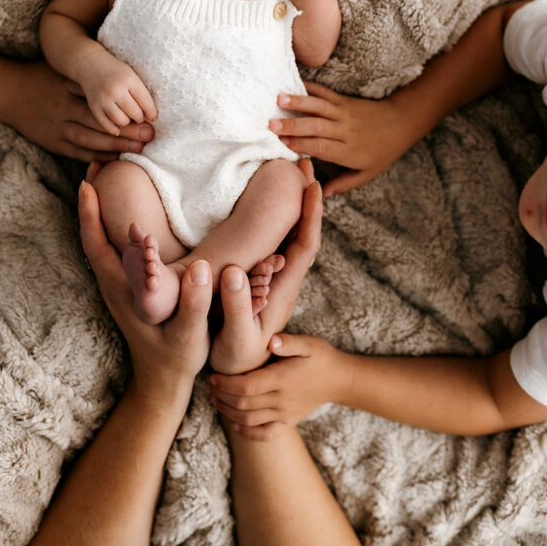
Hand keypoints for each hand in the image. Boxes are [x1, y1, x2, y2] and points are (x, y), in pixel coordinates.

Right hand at [0, 59, 153, 161]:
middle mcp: (63, 107)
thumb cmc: (42, 76)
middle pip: (99, 120)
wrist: (8, 91)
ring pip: (89, 139)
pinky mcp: (52, 141)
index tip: (147, 113)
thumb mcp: (63, 70)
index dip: (125, 107)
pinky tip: (115, 158)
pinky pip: (77, 151)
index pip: (101, 99)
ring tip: (138, 148)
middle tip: (150, 134)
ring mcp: (56, 126)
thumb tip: (121, 77)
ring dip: (114, 145)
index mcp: (68, 86)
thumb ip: (86, 76)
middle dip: (126, 129)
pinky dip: (96, 156)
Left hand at [78, 181, 211, 391]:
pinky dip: (118, 222)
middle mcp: (115, 282)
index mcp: (121, 289)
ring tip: (111, 175)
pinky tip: (133, 209)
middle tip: (98, 162)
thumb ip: (192, 305)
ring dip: (104, 207)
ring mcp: (121, 285)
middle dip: (93, 199)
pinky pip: (118, 247)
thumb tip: (196, 268)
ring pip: (105, 238)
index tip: (87, 183)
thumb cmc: (175, 360)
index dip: (89, 214)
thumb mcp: (187, 337)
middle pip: (95, 234)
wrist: (163, 384)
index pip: (97, 244)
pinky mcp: (131, 287)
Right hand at [81, 53, 157, 135]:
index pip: (146, 102)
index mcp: (129, 79)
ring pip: (122, 122)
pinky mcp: (94, 107)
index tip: (153, 117)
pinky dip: (114, 128)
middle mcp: (116, 90)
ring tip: (127, 117)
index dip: (152, 113)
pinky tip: (117, 126)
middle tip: (139, 116)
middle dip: (140, 117)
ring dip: (127, 122)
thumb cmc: (116, 71)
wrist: (90, 63)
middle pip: (135, 114)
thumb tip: (151, 117)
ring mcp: (104, 99)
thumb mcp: (132, 75)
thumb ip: (141, 92)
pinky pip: (107, 125)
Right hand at [208, 158, 321, 375]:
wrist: (241, 382)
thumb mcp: (237, 340)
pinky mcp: (262, 281)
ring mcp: (275, 280)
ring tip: (292, 173)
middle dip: (307, 197)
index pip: (306, 245)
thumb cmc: (239, 363)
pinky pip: (276, 242)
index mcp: (285, 291)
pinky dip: (277, 217)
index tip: (314, 184)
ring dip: (294, 203)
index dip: (311, 215)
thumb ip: (235, 307)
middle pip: (304, 231)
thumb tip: (233, 269)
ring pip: (291, 235)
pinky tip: (270, 204)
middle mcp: (286, 281)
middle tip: (304, 163)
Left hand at [210, 333, 347, 440]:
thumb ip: (289, 342)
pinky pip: (265, 434)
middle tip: (209, 386)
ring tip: (215, 400)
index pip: (247, 386)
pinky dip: (247, 432)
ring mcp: (285, 414)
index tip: (212, 376)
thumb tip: (271, 340)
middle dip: (222, 396)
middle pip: (243, 404)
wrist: (339, 380)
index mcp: (283, 379)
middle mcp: (282, 400)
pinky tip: (236, 424)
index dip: (226, 384)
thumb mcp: (309, 343)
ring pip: (249, 420)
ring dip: (228, 412)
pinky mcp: (288, 422)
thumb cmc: (321, 356)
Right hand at [269, 81, 413, 194]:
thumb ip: (343, 184)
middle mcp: (345, 130)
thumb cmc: (383, 152)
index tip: (282, 144)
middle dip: (292, 125)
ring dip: (298, 102)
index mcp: (348, 151)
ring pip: (318, 106)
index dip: (301, 144)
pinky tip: (294, 85)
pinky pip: (325, 93)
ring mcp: (344, 112)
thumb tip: (321, 194)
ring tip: (278, 99)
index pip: (321, 146)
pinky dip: (310, 88)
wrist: (402, 122)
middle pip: (316, 126)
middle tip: (271, 124)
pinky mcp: (344, 100)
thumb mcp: (367, 174)